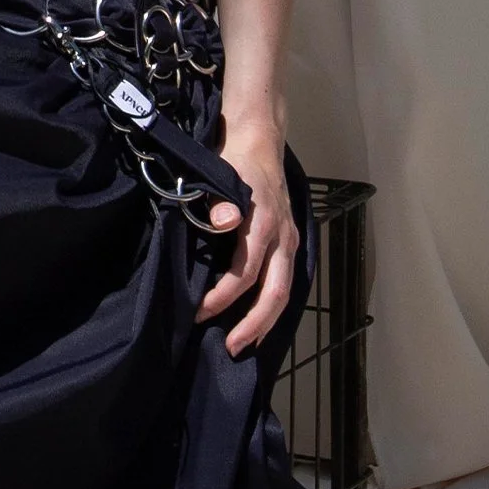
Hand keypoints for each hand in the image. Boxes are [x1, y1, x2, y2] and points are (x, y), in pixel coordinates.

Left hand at [196, 113, 297, 358]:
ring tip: (244, 344)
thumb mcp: (219, 173)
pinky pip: (285, 282)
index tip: (198, 312)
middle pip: (275, 293)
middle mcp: (283, 236)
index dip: (222, 297)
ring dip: (265, 322)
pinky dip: (271, 306)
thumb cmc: (233, 160)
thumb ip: (218, 200)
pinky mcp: (289, 242)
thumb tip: (225, 222)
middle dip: (253, 325)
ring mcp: (289, 240)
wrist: (259, 139)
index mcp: (263, 221)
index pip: (245, 273)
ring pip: (284, 292)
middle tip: (230, 348)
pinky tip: (257, 323)